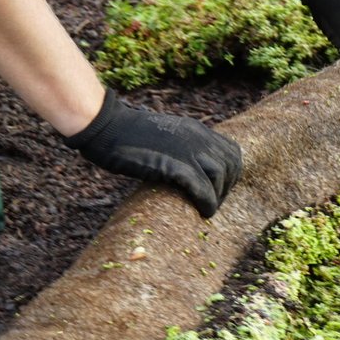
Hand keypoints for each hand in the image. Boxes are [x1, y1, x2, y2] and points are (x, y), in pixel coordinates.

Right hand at [64, 90, 242, 217]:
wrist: (107, 127)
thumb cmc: (127, 136)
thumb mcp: (165, 136)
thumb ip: (181, 148)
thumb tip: (187, 171)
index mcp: (196, 129)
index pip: (232, 151)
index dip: (230, 172)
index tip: (219, 187)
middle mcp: (198, 137)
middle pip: (231, 165)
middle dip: (226, 187)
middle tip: (212, 202)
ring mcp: (189, 150)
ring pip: (221, 177)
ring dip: (217, 197)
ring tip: (206, 209)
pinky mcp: (176, 166)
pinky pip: (203, 189)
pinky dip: (207, 203)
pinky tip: (203, 212)